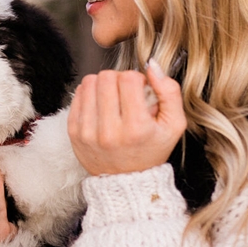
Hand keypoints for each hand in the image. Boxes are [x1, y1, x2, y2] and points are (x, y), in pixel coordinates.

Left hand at [68, 59, 185, 175]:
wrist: (126, 181)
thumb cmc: (151, 151)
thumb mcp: (174, 125)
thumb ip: (170, 92)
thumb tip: (152, 66)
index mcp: (136, 128)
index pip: (128, 79)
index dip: (137, 79)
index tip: (139, 91)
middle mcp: (109, 131)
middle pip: (106, 77)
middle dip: (118, 79)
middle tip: (125, 93)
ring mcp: (88, 132)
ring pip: (89, 82)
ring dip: (103, 84)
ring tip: (112, 98)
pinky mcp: (73, 132)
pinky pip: (77, 95)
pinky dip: (90, 94)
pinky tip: (101, 105)